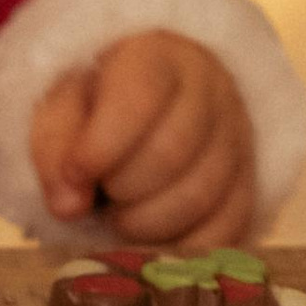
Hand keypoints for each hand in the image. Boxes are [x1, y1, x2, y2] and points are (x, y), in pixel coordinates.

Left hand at [29, 31, 256, 247]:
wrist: (148, 106)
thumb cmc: (97, 104)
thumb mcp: (61, 107)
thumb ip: (55, 146)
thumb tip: (68, 206)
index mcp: (157, 56)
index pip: (140, 98)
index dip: (102, 146)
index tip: (75, 173)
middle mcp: (210, 89)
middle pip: (172, 152)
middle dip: (122, 188)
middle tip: (100, 194)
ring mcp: (238, 135)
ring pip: (202, 195)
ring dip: (148, 224)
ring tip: (120, 217)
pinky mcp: (250, 181)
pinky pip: (229, 228)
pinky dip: (184, 249)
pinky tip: (153, 243)